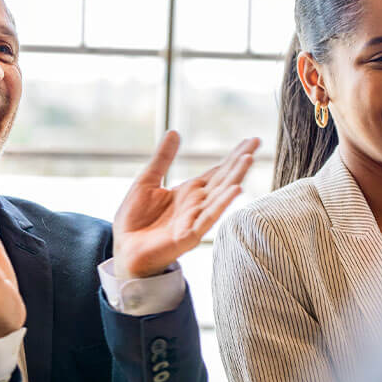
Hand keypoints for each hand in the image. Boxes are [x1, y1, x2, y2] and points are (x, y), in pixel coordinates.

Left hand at [113, 132, 258, 279]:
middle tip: (257, 141)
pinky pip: (208, 218)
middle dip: (240, 161)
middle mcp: (196, 204)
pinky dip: (222, 204)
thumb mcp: (146, 181)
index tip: (251, 140)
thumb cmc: (135, 220)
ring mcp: (195, 220)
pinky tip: (236, 190)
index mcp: (188, 192)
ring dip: (235, 177)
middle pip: (223, 179)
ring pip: (220, 196)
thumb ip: (162, 159)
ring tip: (249, 159)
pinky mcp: (188, 236)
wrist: (123, 249)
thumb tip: (174, 132)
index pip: (217, 171)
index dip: (233, 156)